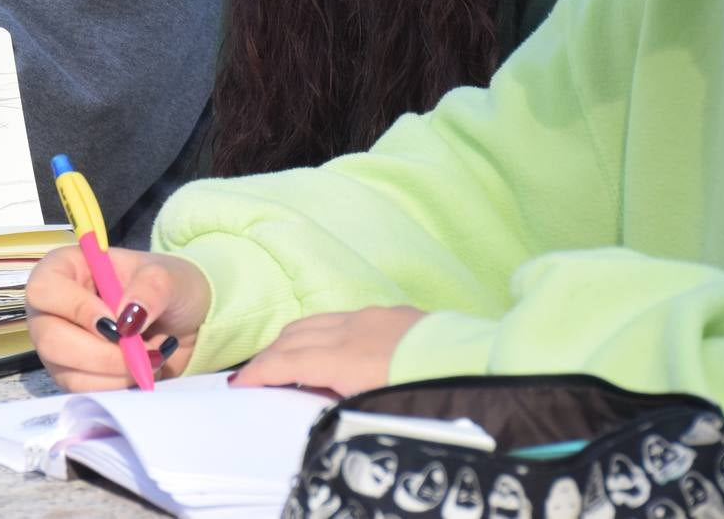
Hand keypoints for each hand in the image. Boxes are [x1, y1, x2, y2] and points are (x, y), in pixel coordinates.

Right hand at [26, 245, 211, 391]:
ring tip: (149, 355)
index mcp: (66, 269)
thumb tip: (127, 320)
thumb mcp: (167, 276)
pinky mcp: (75, 375)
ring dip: (115, 372)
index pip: (44, 289)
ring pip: (67, 371)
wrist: (186, 321)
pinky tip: (141, 369)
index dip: (77, 309)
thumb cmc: (168, 287)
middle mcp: (54, 308)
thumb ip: (150, 289)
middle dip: (99, 353)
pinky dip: (119, 386)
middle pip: (49, 339)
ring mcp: (60, 345)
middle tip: (139, 350)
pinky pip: (85, 391)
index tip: (117, 322)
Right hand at [228, 306, 425, 396]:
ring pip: (316, 321)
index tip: (239, 386)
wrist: (484, 362)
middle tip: (254, 376)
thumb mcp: (380, 410)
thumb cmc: (435, 394)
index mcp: (347, 357)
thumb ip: (342, 406)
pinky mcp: (393, 312)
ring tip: (282, 361)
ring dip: (292, 340)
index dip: (259, 373)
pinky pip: (342, 317)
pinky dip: (319, 331)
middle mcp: (353, 329)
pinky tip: (327, 347)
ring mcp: (373, 316)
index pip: (288, 362)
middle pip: (295, 336)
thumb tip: (319, 409)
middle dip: (269, 355)